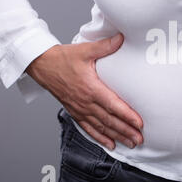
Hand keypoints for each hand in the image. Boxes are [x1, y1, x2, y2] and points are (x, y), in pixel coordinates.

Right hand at [25, 33, 143, 150]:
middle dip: (126, 131)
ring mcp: (79, 109)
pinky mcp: (75, 111)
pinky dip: (100, 137)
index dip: (126, 115)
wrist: (42, 65)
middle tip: (140, 139)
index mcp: (90, 88)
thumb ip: (105, 46)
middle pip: (109, 120)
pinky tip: (110, 144)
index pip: (112, 105)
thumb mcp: (85, 50)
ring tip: (131, 143)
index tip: (139, 123)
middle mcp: (85, 102)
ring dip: (117, 136)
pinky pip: (88, 128)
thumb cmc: (63, 58)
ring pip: (101, 127)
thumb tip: (121, 37)